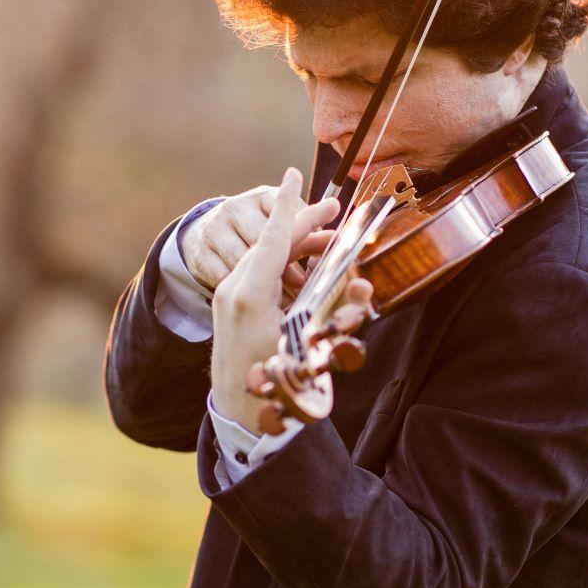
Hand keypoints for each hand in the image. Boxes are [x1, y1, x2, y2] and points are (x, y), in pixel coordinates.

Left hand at [212, 168, 369, 431]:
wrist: (238, 414)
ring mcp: (229, 297)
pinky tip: (302, 266)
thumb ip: (332, 313)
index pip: (273, 236)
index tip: (294, 173)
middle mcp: (234, 290)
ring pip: (267, 256)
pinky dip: (283, 263)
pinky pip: (259, 273)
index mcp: (249, 294)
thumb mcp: (307, 347)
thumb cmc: (278, 386)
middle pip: (272, 242)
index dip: (288, 205)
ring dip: (297, 246)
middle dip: (303, 224)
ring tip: (327, 241)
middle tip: (332, 208)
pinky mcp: (230, 306)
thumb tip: (359, 284)